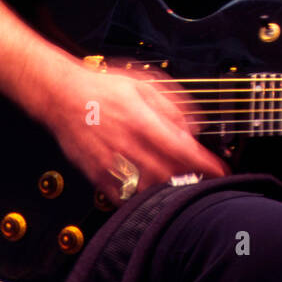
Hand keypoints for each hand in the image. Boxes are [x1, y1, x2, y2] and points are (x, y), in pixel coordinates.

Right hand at [44, 64, 228, 204]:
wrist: (61, 96)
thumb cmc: (102, 88)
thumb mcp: (144, 84)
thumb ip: (172, 104)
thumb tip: (192, 125)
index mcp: (140, 121)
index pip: (180, 149)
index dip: (204, 163)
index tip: (220, 170)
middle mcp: (126, 145)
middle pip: (168, 173)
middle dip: (190, 178)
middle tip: (203, 177)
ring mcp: (110, 164)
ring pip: (148, 188)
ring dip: (168, 189)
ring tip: (180, 183)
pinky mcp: (97, 176)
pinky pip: (124, 197)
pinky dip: (142, 197)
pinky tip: (151, 190)